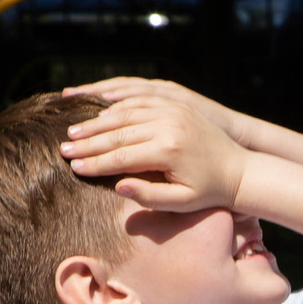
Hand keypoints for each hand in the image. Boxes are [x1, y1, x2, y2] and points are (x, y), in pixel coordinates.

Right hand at [56, 82, 250, 212]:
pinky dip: (116, 108)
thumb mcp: (180, 202)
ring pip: (125, 113)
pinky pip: (139, 101)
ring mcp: (172, 110)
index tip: (74, 168)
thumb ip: (148, 196)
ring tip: (74, 133)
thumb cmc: (208, 192)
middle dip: (88, 142)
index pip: (121, 156)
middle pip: (118, 132)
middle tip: (63, 150)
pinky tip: (100, 118)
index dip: (95, 163)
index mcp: (168, 150)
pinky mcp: (175, 103)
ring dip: (97, 123)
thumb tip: (118, 185)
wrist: (238, 169)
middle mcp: (169, 125)